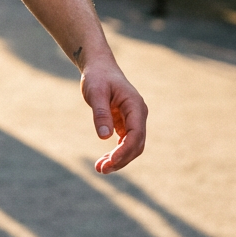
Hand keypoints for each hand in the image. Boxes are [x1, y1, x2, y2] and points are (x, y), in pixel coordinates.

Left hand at [80, 59, 147, 173]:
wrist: (99, 67)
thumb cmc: (97, 77)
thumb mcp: (96, 92)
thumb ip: (101, 113)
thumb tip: (104, 138)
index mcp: (135, 106)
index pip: (135, 135)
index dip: (124, 151)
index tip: (110, 162)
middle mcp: (138, 114)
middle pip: (136, 145)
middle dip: (121, 159)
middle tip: (101, 169)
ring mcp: (134, 119)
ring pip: (131, 146)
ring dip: (118, 159)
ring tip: (100, 168)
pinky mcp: (126, 123)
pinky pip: (125, 142)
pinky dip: (116, 152)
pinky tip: (104, 160)